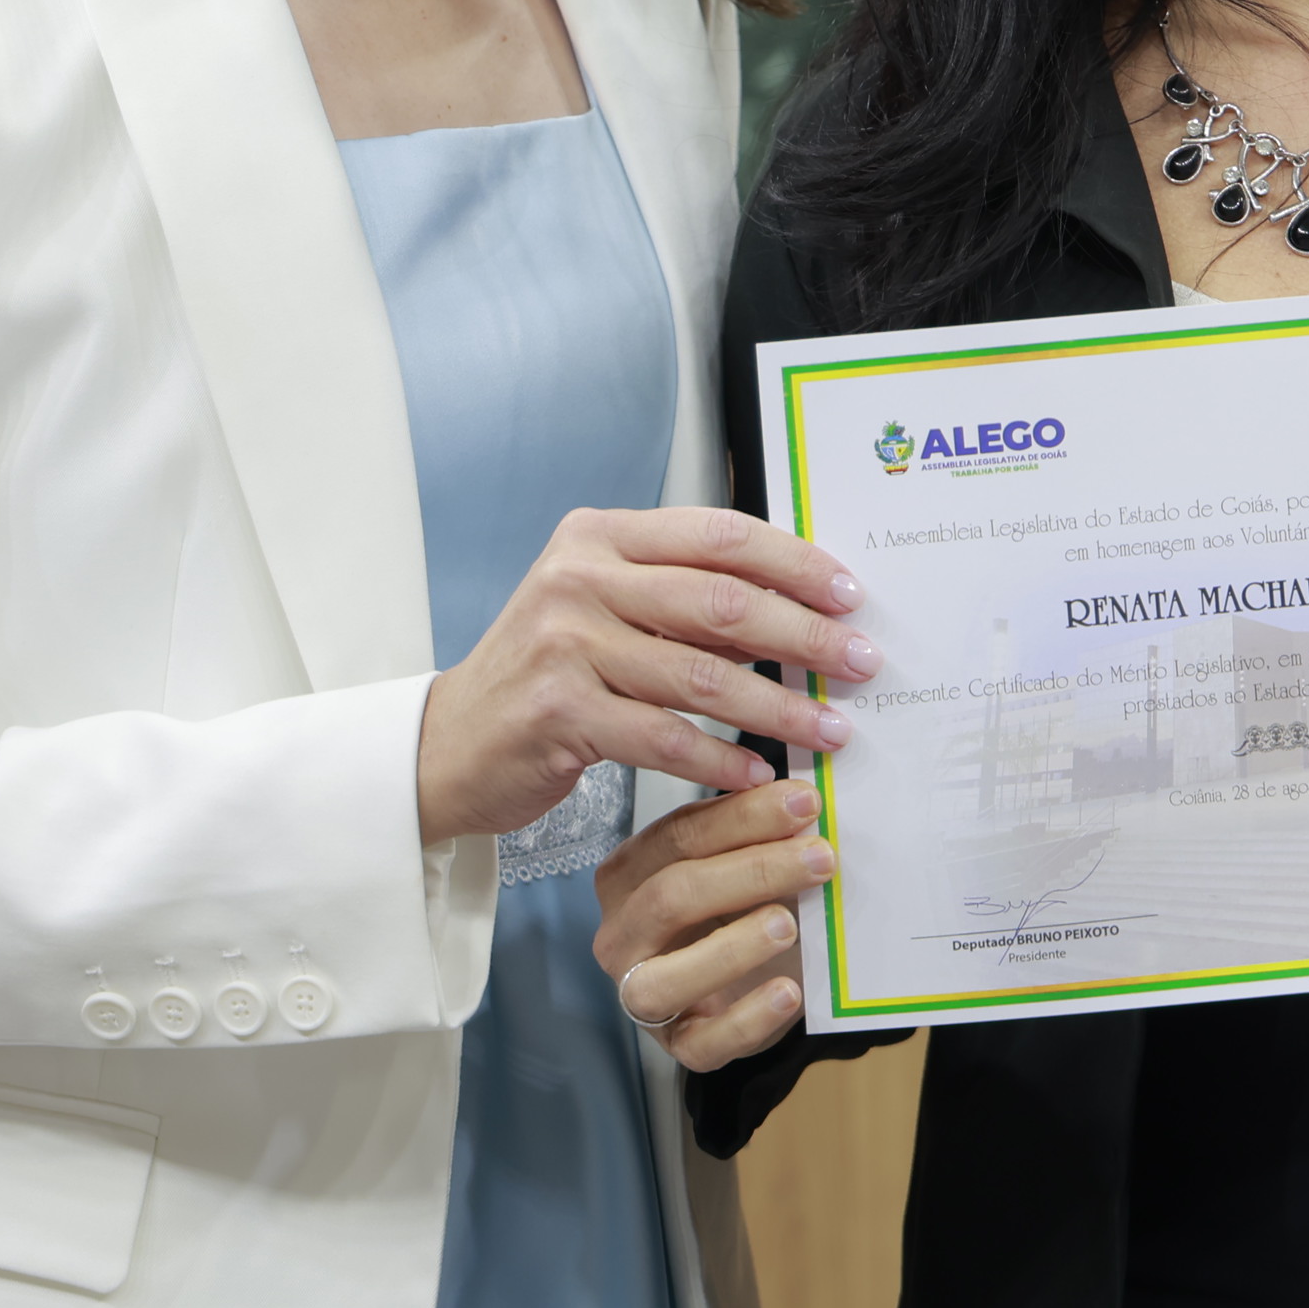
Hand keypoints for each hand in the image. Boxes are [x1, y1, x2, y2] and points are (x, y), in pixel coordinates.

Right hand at [417, 505, 879, 842]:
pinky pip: (663, 737)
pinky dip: (720, 758)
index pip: (719, 533)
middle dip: (804, 635)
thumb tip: (798, 605)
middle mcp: (578, 578)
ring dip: (778, 708)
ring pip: (702, 674)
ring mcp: (564, 644)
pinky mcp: (558, 713)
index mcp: (600, 537)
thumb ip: (685, 598)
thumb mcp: (606, 608)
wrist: (448, 743)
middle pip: (721, 600)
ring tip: (828, 729)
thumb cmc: (545, 673)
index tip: (851, 595)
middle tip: (861, 663)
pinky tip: (756, 774)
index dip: (795, 562)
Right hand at [593, 776, 833, 1071]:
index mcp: (630, 875)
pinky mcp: (678, 1044)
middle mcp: (623, 934)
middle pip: (673, 896)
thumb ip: (759, 836)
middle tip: (819, 857)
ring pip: (666, 976)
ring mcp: (640, 994)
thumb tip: (803, 803)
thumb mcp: (742, 865)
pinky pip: (702, 1042)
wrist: (745, 984)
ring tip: (789, 925)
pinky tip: (789, 992)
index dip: (742, 817)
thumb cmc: (737, 910)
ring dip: (733, 947)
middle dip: (752, 872)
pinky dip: (748, 1018)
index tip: (804, 802)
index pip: (678, 836)